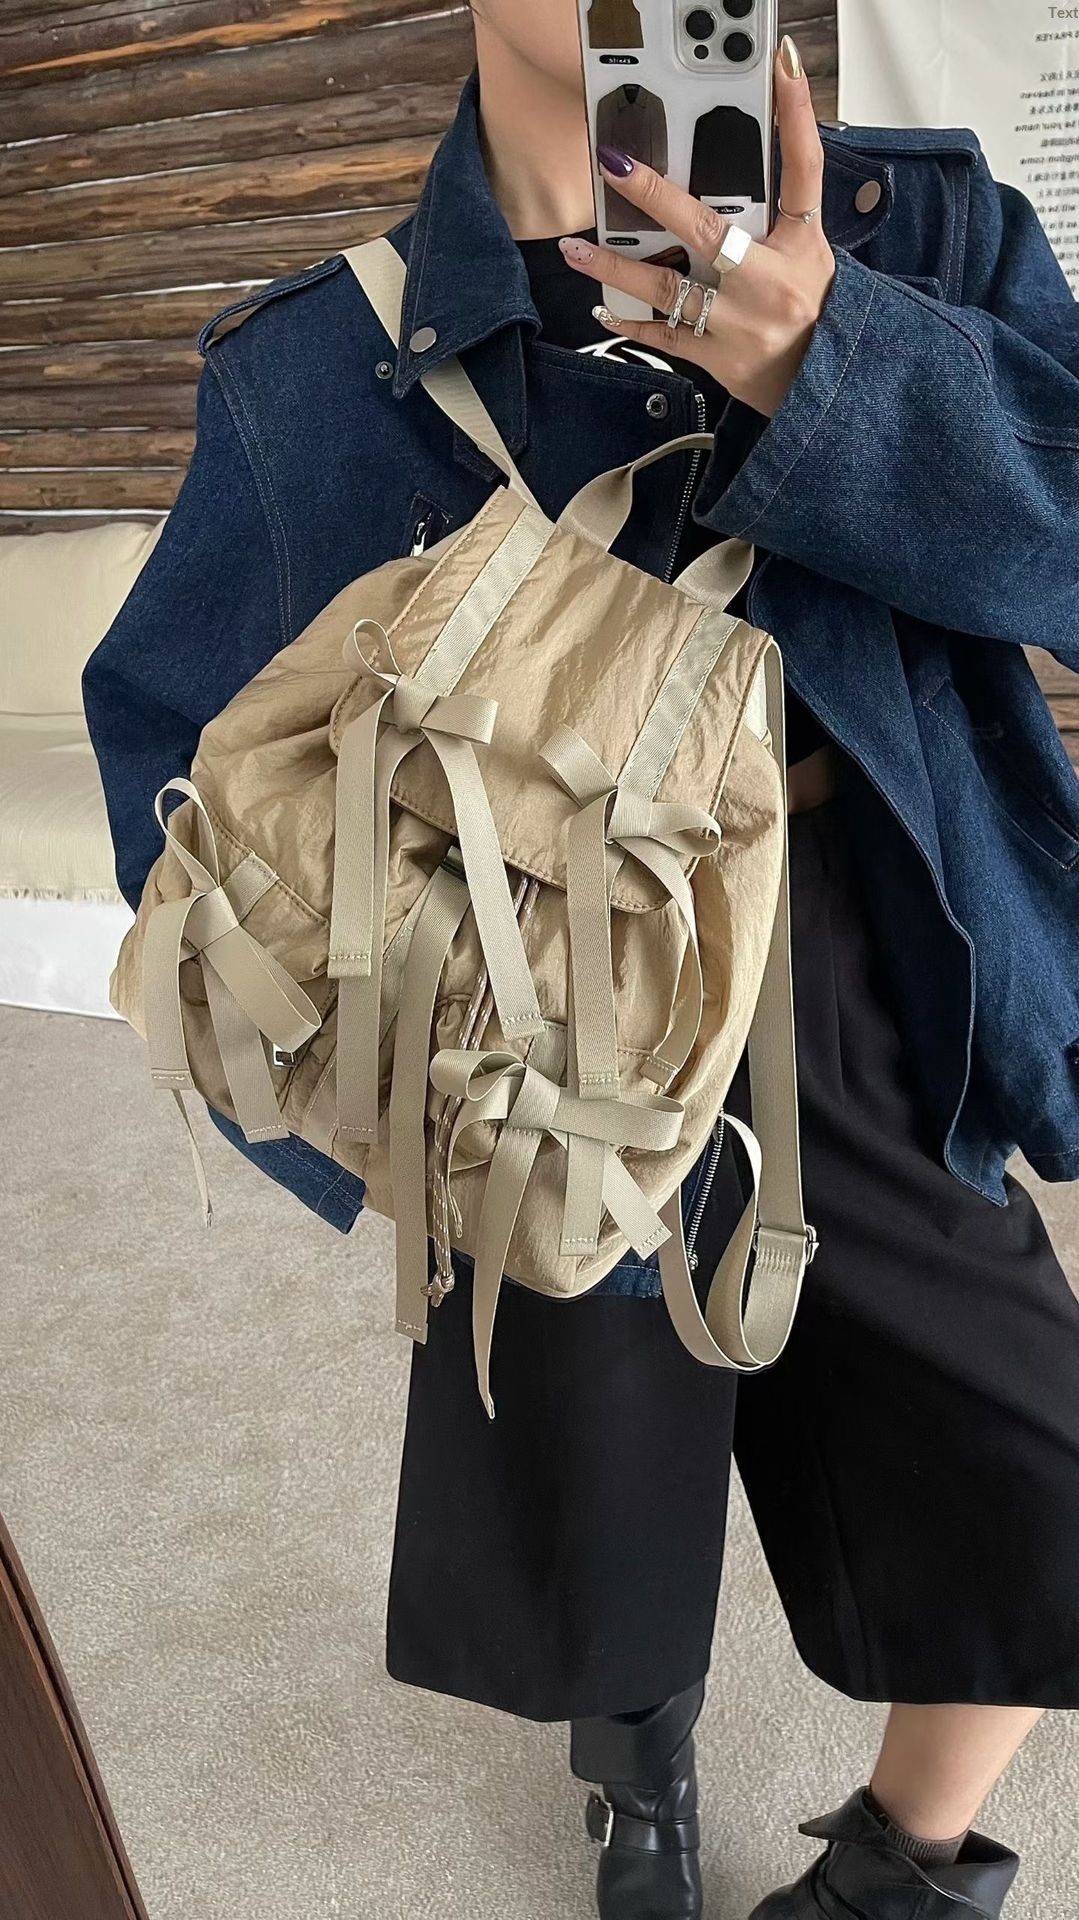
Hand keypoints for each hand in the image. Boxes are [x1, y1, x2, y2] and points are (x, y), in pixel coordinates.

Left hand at [560, 38, 834, 418]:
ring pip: (669, 289)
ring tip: (575, 249)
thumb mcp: (811, 255)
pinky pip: (665, 335)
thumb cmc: (814, 313)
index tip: (783, 64)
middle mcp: (770, 281)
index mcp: (801, 245)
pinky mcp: (718, 357)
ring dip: (616, 269)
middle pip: (708, 231)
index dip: (798, 114)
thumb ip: (777, 214)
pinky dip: (631, 322)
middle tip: (615, 166)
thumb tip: (736, 169)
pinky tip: (602, 307)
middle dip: (656, 197)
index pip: (805, 168)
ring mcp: (740, 323)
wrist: (824, 386)